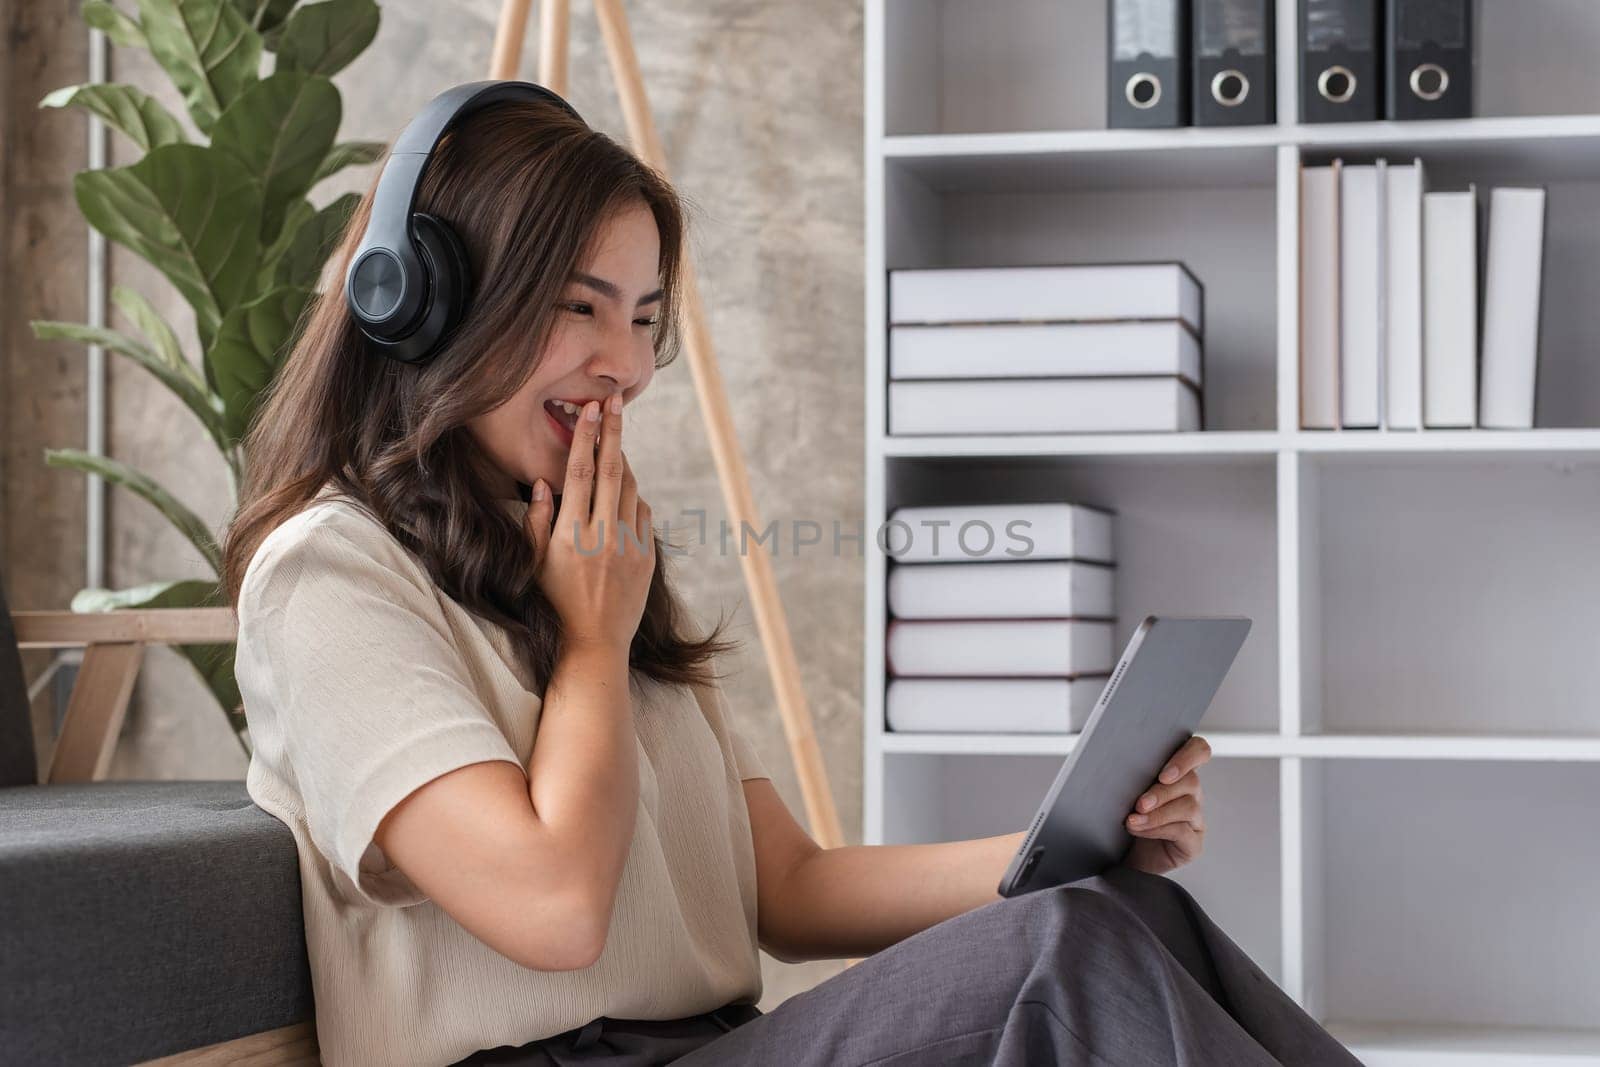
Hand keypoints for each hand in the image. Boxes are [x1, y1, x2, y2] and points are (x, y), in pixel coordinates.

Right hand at [523, 395, 655, 653]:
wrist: (592, 644)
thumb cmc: (554, 604)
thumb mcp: (534, 563)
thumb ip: (536, 520)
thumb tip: (541, 482)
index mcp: (571, 533)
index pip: (579, 472)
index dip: (586, 437)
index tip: (592, 410)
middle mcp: (602, 535)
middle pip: (611, 470)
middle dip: (614, 431)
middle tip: (616, 402)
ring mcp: (629, 546)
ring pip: (630, 489)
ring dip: (622, 463)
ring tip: (614, 445)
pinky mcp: (647, 558)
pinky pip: (643, 514)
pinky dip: (633, 498)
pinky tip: (622, 494)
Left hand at [1124, 735, 1210, 875]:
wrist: (1125, 853)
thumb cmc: (1128, 816)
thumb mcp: (1128, 790)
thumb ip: (1132, 773)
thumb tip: (1115, 762)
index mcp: (1179, 772)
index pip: (1198, 750)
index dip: (1188, 756)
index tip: (1164, 774)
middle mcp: (1191, 792)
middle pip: (1191, 780)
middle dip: (1161, 792)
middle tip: (1140, 803)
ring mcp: (1195, 818)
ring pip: (1188, 807)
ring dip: (1157, 813)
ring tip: (1133, 820)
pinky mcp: (1193, 842)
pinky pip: (1182, 831)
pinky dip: (1157, 829)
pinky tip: (1139, 830)